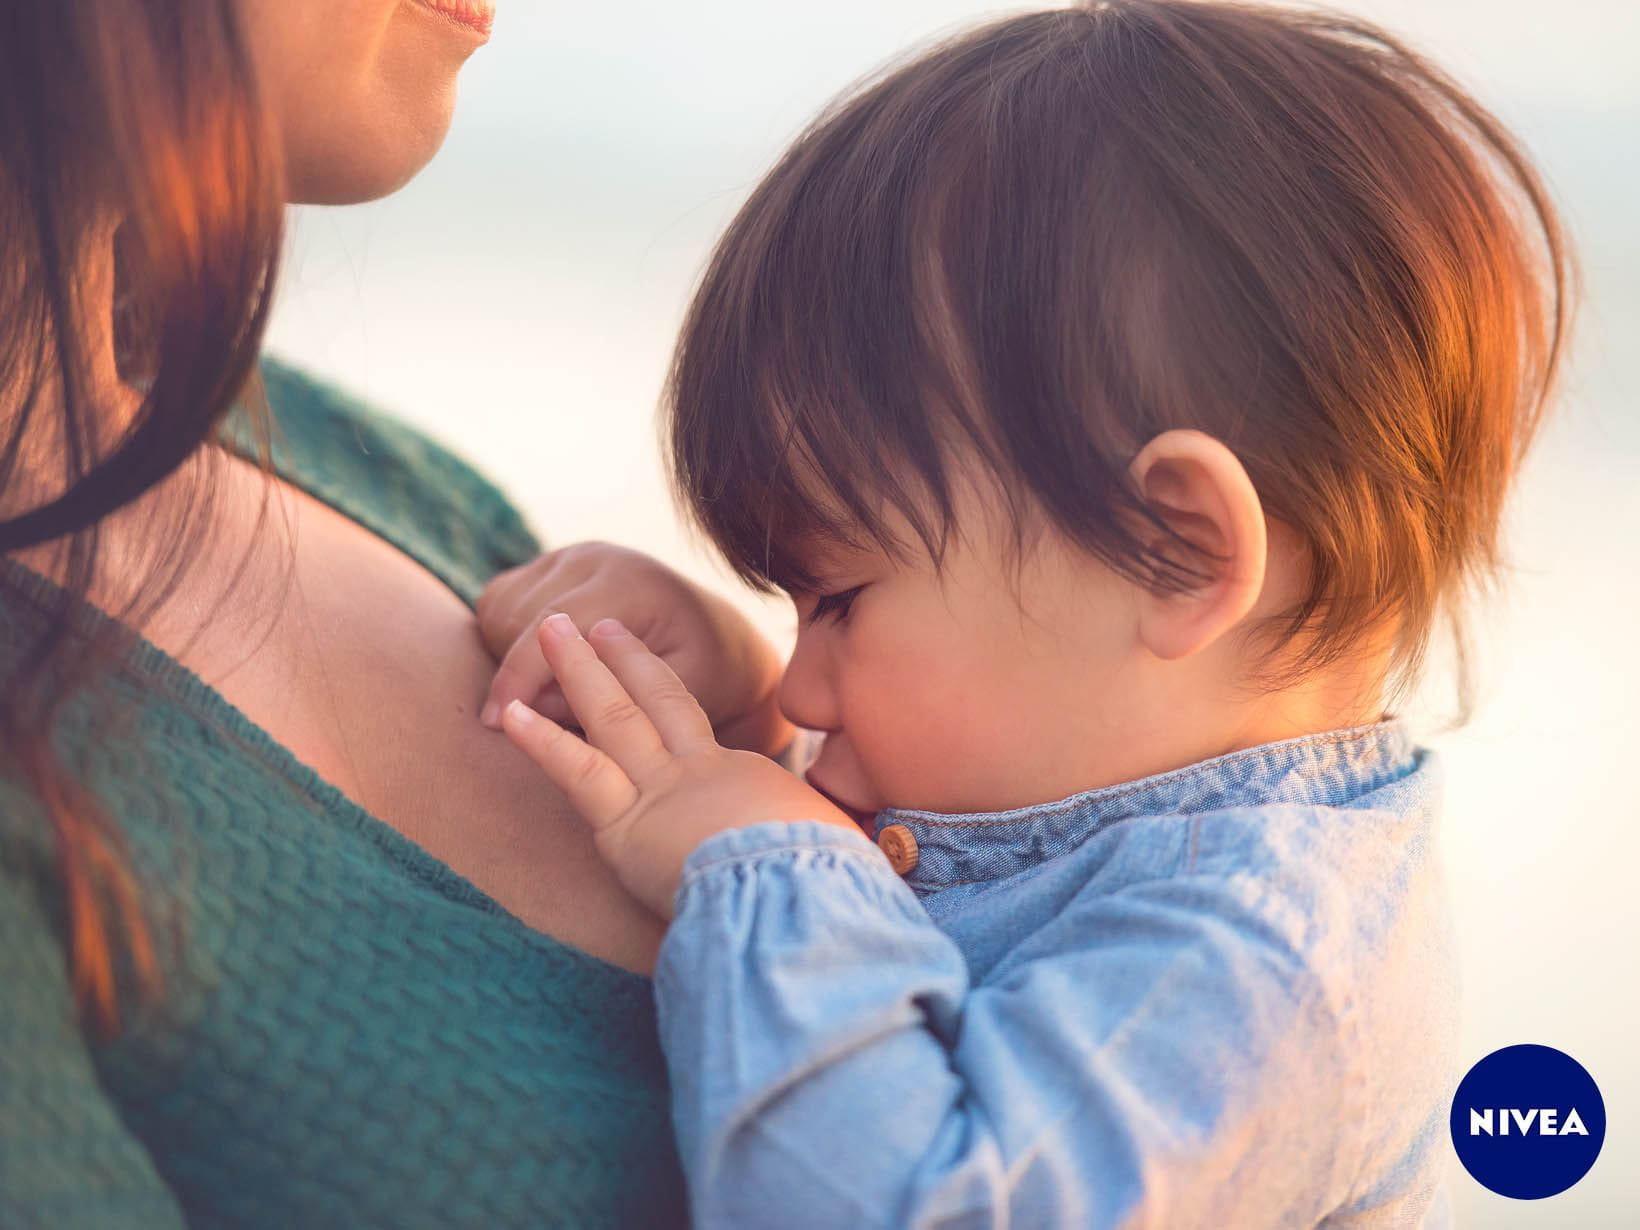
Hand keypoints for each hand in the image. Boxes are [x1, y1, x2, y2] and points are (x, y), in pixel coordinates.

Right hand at [476, 541, 794, 758]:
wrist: (718, 636)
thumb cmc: (703, 675)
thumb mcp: (672, 700)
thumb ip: (607, 701)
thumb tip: (535, 703)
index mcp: (630, 583)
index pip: (551, 625)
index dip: (518, 677)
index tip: (493, 723)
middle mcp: (595, 557)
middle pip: (515, 617)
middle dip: (517, 673)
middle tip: (547, 716)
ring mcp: (570, 554)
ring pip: (498, 609)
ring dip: (509, 656)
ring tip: (555, 689)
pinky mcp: (551, 563)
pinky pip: (497, 601)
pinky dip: (504, 637)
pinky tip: (545, 664)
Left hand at [500, 613, 858, 918]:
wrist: (805, 895)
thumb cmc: (829, 881)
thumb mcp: (836, 850)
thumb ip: (832, 840)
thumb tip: (875, 852)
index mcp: (745, 779)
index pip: (698, 733)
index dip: (668, 695)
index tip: (650, 674)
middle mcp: (699, 772)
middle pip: (655, 700)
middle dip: (623, 658)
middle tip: (595, 623)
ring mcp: (660, 791)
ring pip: (611, 716)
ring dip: (578, 670)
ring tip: (551, 630)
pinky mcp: (625, 824)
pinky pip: (575, 772)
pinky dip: (542, 740)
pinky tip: (508, 712)